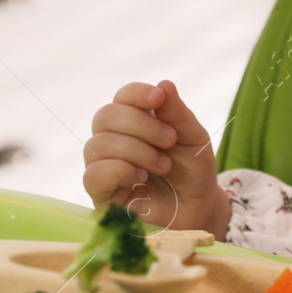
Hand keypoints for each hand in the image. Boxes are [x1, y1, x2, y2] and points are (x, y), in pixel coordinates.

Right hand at [83, 80, 229, 237]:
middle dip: (140, 125)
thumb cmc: (193, 171)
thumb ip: (177, 114)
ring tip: (163, 165)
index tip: (158, 99)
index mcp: (134, 121)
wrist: (198, 208)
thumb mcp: (193, 139)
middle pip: (105, 116)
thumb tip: (164, 84)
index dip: (136, 94)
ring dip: (136, 151)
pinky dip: (119, 170)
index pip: (121, 97)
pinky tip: (141, 177)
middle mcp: (113, 140)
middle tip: (169, 140)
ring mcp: (104, 167)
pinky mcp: (101, 195)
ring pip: (98, 144)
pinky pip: (92, 175)